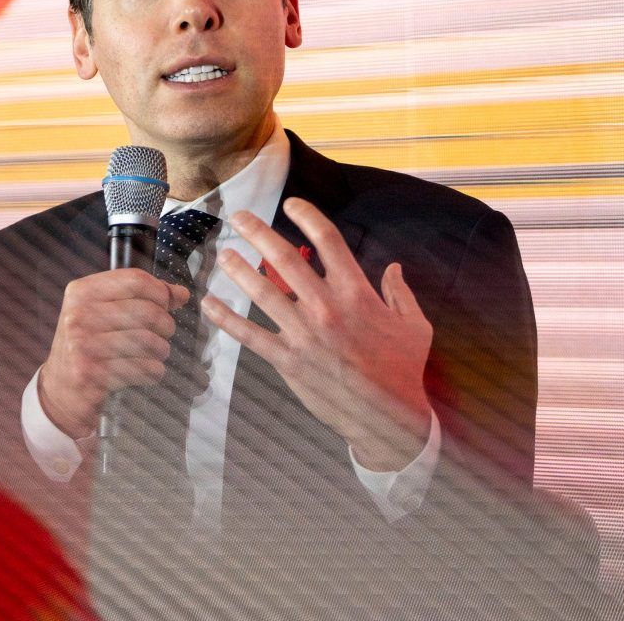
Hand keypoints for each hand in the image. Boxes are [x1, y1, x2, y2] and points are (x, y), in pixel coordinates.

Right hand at [38, 269, 188, 439]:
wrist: (61, 390)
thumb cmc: (86, 347)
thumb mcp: (103, 313)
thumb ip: (141, 298)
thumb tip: (179, 293)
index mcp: (81, 292)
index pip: (136, 280)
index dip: (161, 292)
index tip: (166, 303)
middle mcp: (79, 316)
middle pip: (147, 311)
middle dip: (165, 325)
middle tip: (163, 333)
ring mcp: (83, 346)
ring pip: (149, 341)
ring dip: (161, 350)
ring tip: (155, 353)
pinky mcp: (92, 375)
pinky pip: (144, 368)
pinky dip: (154, 371)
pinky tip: (146, 371)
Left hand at [203, 198, 433, 471]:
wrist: (388, 417)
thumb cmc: (403, 369)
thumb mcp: (414, 325)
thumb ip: (401, 292)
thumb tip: (393, 267)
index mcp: (356, 292)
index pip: (328, 241)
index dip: (307, 215)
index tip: (291, 204)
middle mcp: (326, 307)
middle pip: (285, 259)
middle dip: (258, 233)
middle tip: (239, 218)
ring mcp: (304, 334)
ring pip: (262, 292)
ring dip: (238, 269)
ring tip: (223, 254)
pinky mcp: (288, 360)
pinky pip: (250, 335)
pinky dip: (226, 319)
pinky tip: (209, 305)